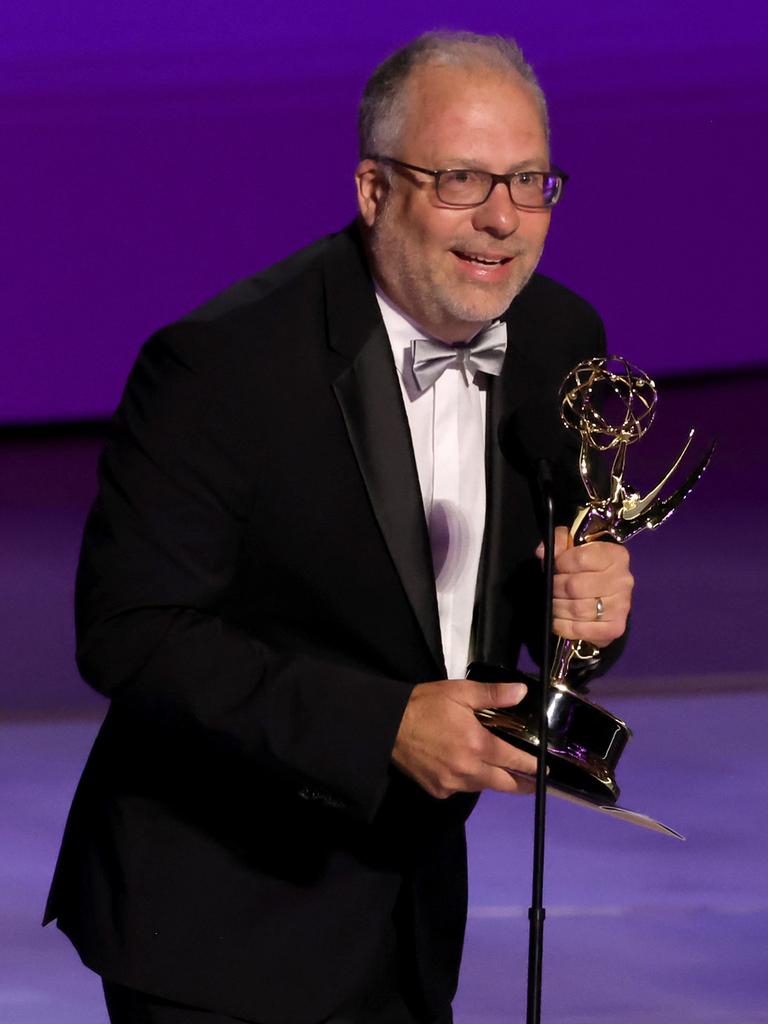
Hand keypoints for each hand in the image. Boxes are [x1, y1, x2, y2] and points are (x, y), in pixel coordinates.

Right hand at [391, 679, 537, 799]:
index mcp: (478, 745)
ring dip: (493, 780)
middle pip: (505, 784)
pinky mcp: (438, 791)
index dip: (532, 765)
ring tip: (500, 771)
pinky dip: (468, 780)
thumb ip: (493, 694)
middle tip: (534, 782)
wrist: (387, 726)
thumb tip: (522, 692)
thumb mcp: (460, 692)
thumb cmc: (425, 705)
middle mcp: (469, 770)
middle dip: (522, 784)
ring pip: (483, 787)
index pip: (515, 761)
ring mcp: (452, 784)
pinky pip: (461, 789)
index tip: (544, 768)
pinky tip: (465, 767)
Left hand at [536, 526, 632, 646]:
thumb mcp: (574, 546)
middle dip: (555, 587)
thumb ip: (558, 541)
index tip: (555, 567)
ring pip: (576, 609)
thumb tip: (542, 552)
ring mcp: (621, 606)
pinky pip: (580, 629)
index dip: (560, 563)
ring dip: (557, 607)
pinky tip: (558, 619)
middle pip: (575, 586)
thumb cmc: (587, 568)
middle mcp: (622, 580)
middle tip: (551, 588)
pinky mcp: (614, 627)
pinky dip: (562, 625)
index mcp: (615, 556)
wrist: (607, 596)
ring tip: (554, 602)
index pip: (581, 558)